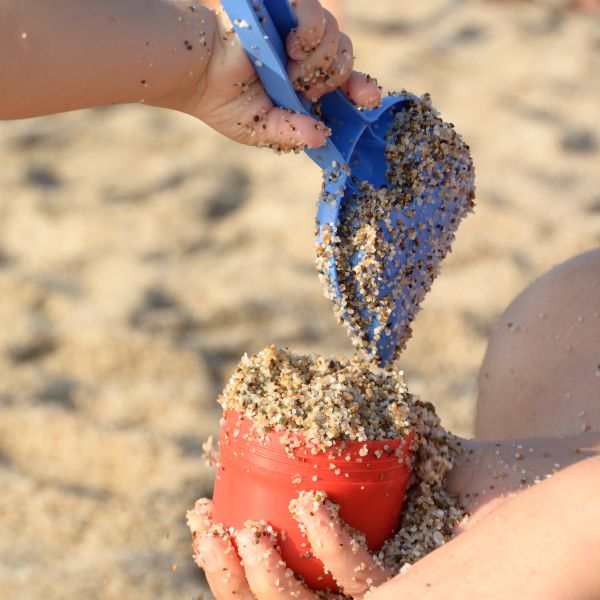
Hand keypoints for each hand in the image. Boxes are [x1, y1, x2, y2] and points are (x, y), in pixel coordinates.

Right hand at [157, 0, 380, 150]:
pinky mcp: (284, 10)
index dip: (361, 89)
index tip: (369, 98)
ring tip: (289, 68)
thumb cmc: (224, 102)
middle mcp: (303, 56)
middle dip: (333, 78)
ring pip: (337, 37)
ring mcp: (295, 31)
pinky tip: (291, 45)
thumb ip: (293, 133)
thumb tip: (322, 137)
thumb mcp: (262, 129)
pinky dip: (311, 33)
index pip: (344, 82)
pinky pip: (317, 15)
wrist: (196, 75)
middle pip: (344, 57)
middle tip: (306, 87)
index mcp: (302, 84)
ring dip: (317, 61)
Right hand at [188, 432, 598, 598]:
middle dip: (229, 579)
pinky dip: (330, 554)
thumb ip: (371, 436)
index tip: (201, 510)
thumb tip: (317, 395)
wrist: (567, 496)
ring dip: (261, 582)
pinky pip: (367, 594)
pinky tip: (313, 505)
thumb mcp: (419, 459)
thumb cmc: (498, 480)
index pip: (277, 588)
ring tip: (247, 527)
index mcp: (366, 580)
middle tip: (205, 524)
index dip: (227, 563)